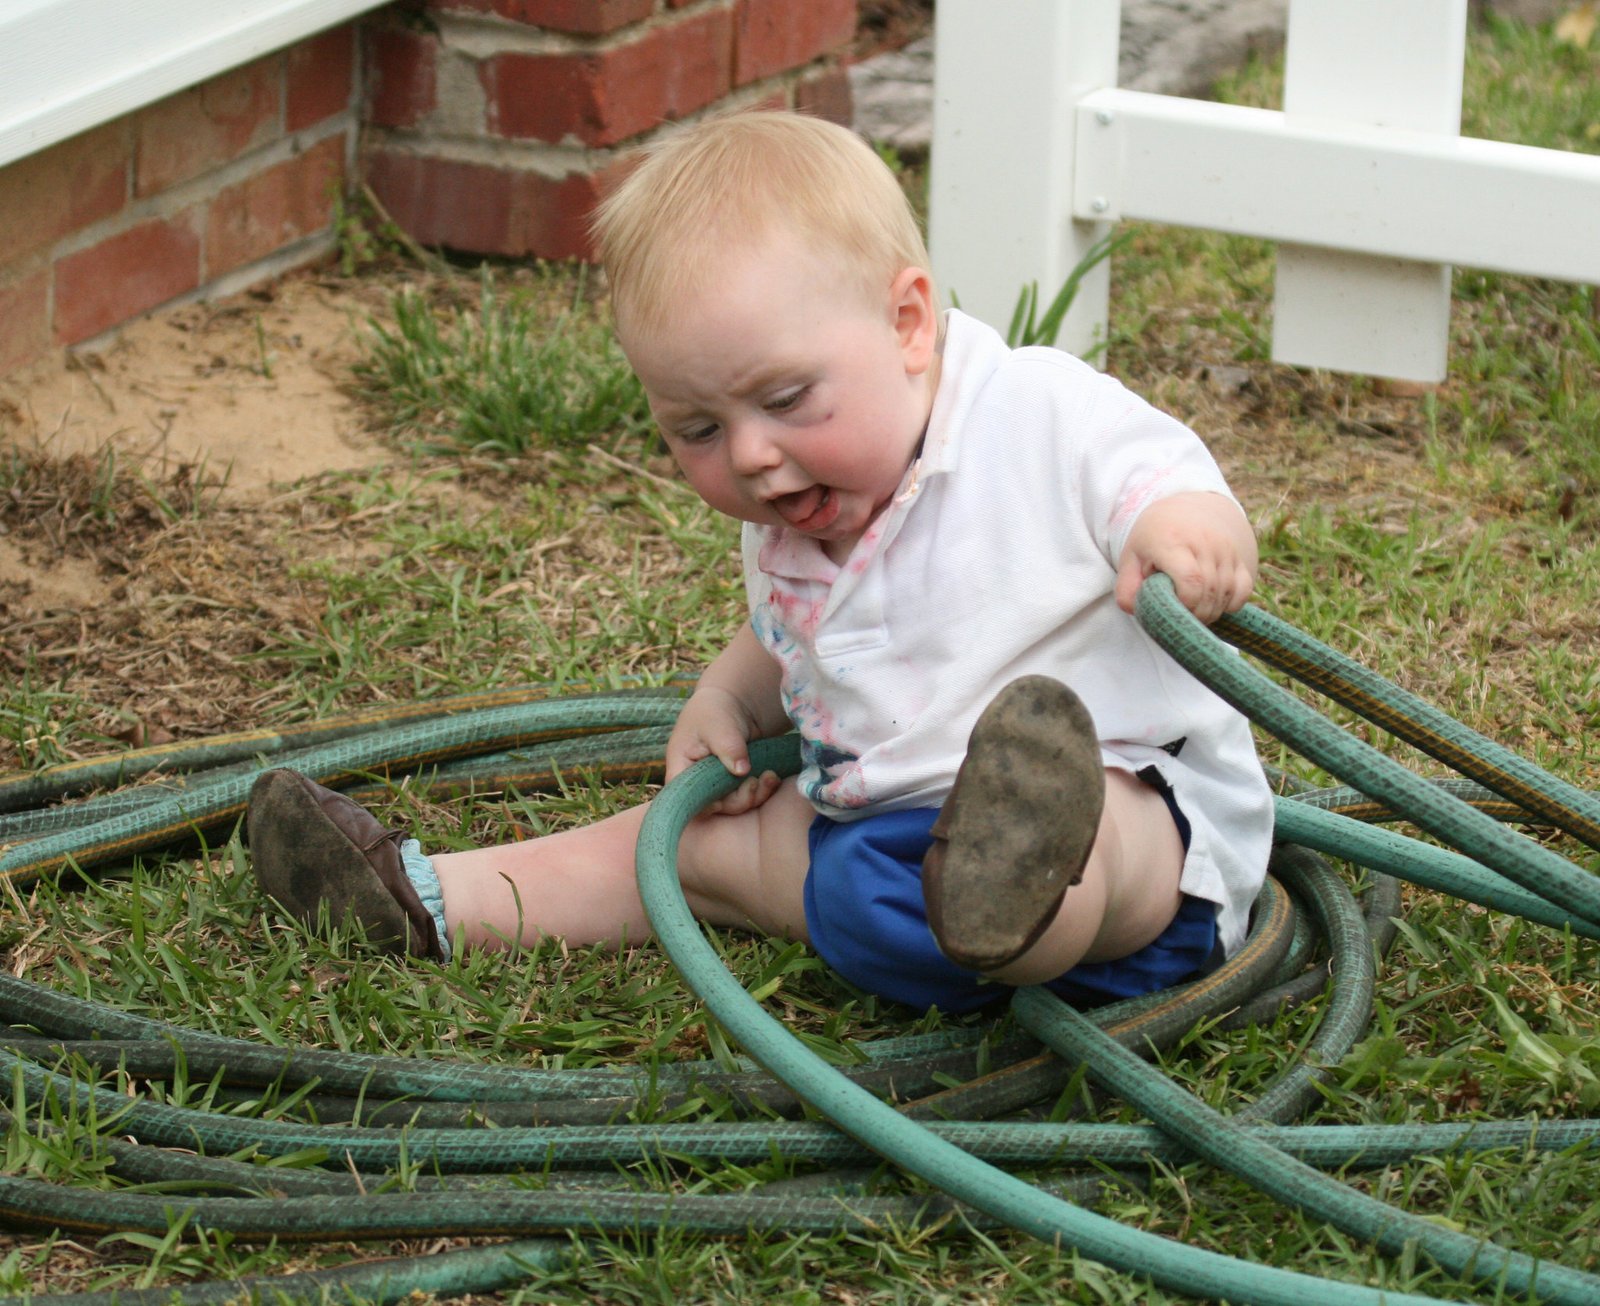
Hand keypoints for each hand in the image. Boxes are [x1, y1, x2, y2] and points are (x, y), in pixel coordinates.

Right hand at [666, 686, 781, 816]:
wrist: (734, 702)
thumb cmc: (715, 709)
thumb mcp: (719, 724)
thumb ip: (728, 747)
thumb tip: (741, 771)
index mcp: (681, 769)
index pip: (687, 797)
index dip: (707, 803)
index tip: (728, 793)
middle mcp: (697, 783)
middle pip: (715, 805)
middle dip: (739, 799)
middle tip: (756, 782)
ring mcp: (717, 786)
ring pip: (735, 804)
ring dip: (755, 795)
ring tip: (770, 777)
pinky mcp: (735, 785)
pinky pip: (748, 796)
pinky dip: (762, 790)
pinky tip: (773, 778)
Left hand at [1115, 492, 1256, 623]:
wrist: (1183, 510)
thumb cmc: (1153, 540)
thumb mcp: (1131, 558)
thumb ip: (1126, 588)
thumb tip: (1135, 611)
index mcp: (1172, 540)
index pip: (1191, 580)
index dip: (1186, 603)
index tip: (1174, 608)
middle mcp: (1205, 541)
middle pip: (1209, 592)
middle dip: (1195, 614)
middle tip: (1181, 617)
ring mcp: (1226, 549)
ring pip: (1227, 593)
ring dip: (1211, 612)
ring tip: (1193, 611)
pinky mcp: (1240, 557)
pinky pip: (1243, 590)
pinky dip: (1230, 604)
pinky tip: (1212, 603)